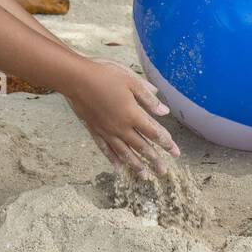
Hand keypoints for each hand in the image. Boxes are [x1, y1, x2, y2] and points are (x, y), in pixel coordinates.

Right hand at [63, 59, 179, 175]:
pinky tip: (119, 168)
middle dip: (154, 160)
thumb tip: (164, 112)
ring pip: (124, 153)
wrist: (76, 79)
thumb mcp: (131, 81)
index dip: (166, 143)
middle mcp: (120, 127)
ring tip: (145, 176)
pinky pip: (106, 149)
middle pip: (141, 147)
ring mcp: (106, 131)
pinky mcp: (94, 131)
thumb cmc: (105, 75)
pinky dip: (113, 160)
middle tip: (163, 172)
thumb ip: (148, 98)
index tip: (175, 153)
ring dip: (136, 165)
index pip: (153, 132)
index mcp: (132, 114)